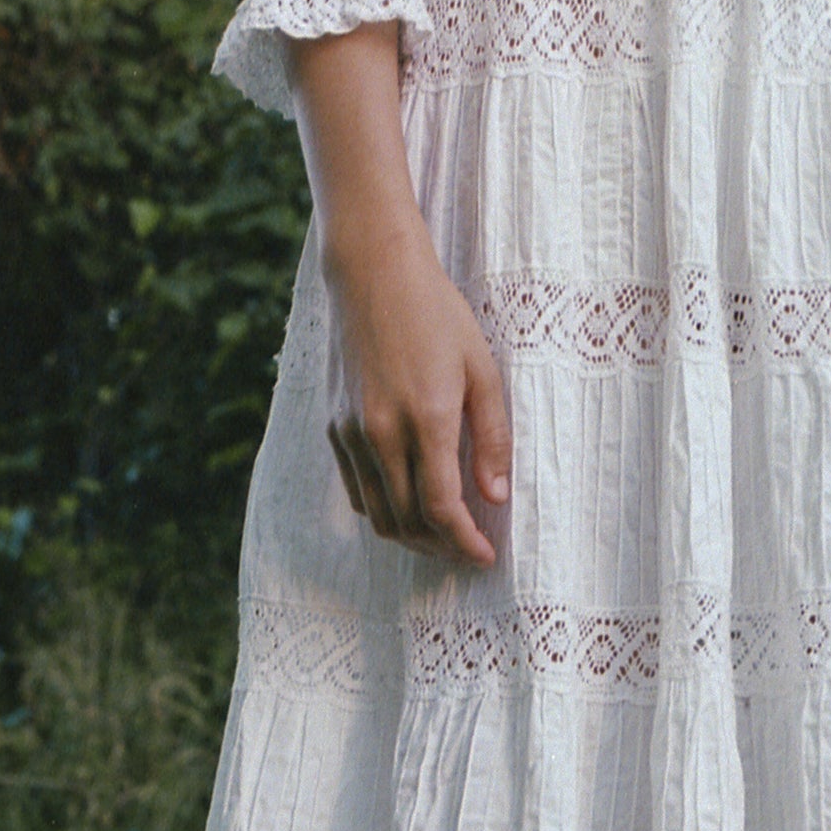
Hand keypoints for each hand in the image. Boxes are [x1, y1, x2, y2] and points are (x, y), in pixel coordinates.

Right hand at [323, 220, 512, 567]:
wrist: (373, 274)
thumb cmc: (437, 315)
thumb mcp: (481, 369)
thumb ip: (491, 437)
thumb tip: (496, 495)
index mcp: (426, 418)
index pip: (442, 508)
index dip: (465, 542)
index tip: (486, 556)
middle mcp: (381, 433)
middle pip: (407, 521)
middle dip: (441, 547)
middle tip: (468, 549)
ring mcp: (351, 432)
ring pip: (377, 513)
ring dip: (410, 536)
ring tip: (441, 536)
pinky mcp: (334, 426)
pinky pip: (356, 490)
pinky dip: (382, 510)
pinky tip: (408, 505)